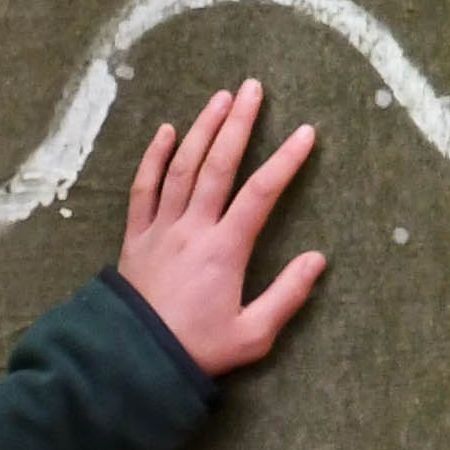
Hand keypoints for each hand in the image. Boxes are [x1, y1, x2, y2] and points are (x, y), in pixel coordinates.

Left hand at [112, 80, 329, 375]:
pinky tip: (165, 130)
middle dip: (239, 124)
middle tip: (253, 89)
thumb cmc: (197, 350)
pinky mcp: (135, 236)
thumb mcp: (252, 335)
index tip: (305, 133)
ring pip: (181, 167)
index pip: (261, 193)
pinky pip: (143, 188)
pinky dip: (154, 157)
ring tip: (221, 97)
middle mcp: (192, 229)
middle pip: (218, 165)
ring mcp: (160, 228)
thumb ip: (287, 295)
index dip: (285, 161)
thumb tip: (317, 259)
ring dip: (202, 129)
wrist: (131, 361)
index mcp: (225, 250)